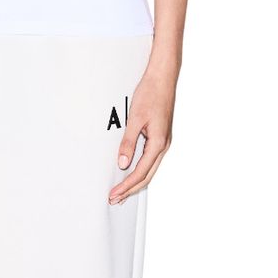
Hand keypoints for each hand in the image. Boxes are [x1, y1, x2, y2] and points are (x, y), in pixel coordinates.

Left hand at [108, 60, 177, 203]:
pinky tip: (132, 171)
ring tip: (122, 191)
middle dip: (130, 189)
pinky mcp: (161, 136)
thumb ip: (128, 142)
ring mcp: (163, 141)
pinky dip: (141, 169)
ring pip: (150, 169)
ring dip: (136, 181)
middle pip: (147, 176)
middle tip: (114, 198)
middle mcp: (163, 145)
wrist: (162, 78)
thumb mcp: (135, 118)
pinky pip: (151, 159)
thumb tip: (122, 164)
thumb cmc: (150, 94)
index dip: (126, 186)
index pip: (140, 172)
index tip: (114, 194)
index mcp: (158, 143)